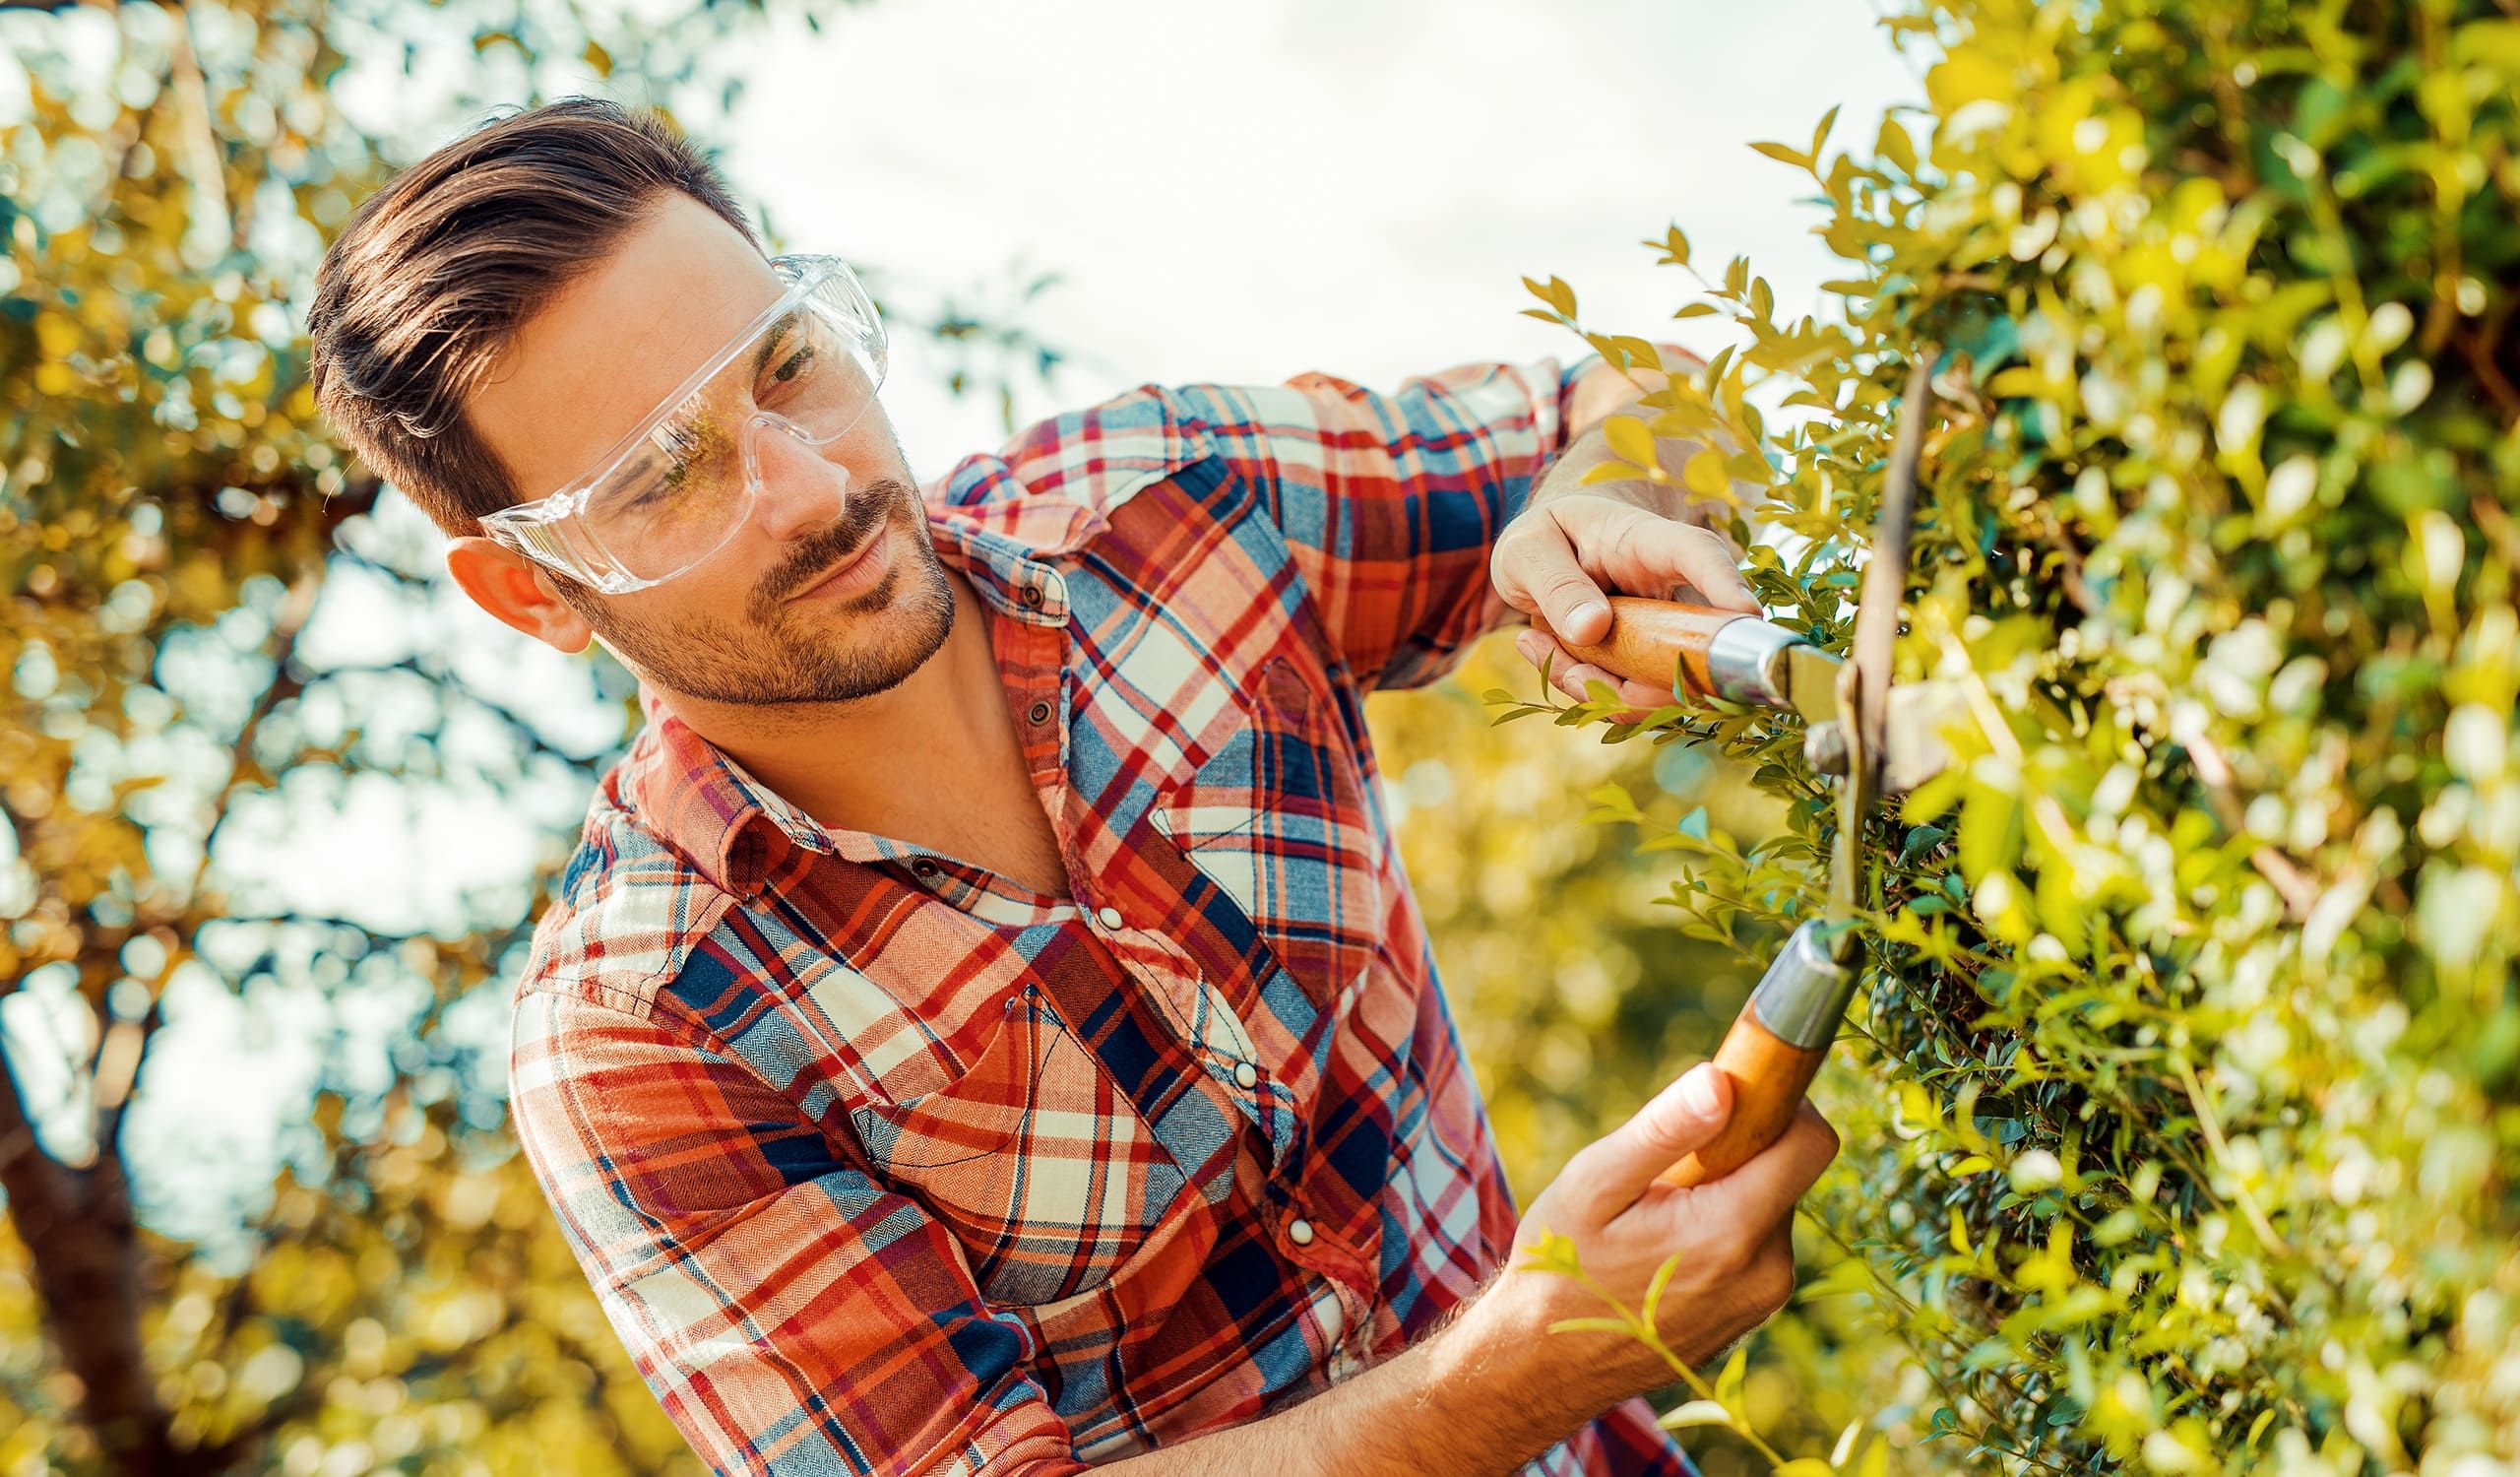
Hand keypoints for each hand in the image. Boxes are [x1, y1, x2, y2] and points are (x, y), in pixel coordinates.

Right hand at [1483, 1063, 1838, 1409]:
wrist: (1545, 1364)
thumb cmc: (1561, 1267)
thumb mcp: (1595, 1184)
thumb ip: (1664, 1130)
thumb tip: (1722, 1080)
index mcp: (1732, 1230)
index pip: (1811, 1142)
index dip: (1779, 1100)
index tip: (1729, 1092)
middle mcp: (1766, 1270)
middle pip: (1785, 1169)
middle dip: (1733, 1151)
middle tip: (1663, 1174)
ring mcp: (1764, 1298)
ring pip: (1769, 1205)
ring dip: (1725, 1191)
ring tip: (1654, 1217)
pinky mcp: (1753, 1313)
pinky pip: (1757, 1243)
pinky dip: (1722, 1227)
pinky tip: (1664, 1249)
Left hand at [1489, 492, 1759, 721]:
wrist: (1546, 558)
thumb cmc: (1544, 540)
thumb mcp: (1528, 550)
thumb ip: (1555, 585)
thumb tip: (1593, 628)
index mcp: (1647, 542)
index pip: (1698, 554)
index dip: (1727, 583)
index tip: (1747, 615)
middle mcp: (1671, 590)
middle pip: (1692, 644)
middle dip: (1638, 681)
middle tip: (1563, 666)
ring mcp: (1666, 632)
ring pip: (1659, 685)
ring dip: (1597, 689)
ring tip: (1536, 643)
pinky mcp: (1650, 664)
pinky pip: (1633, 698)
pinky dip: (1588, 693)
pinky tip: (1545, 652)